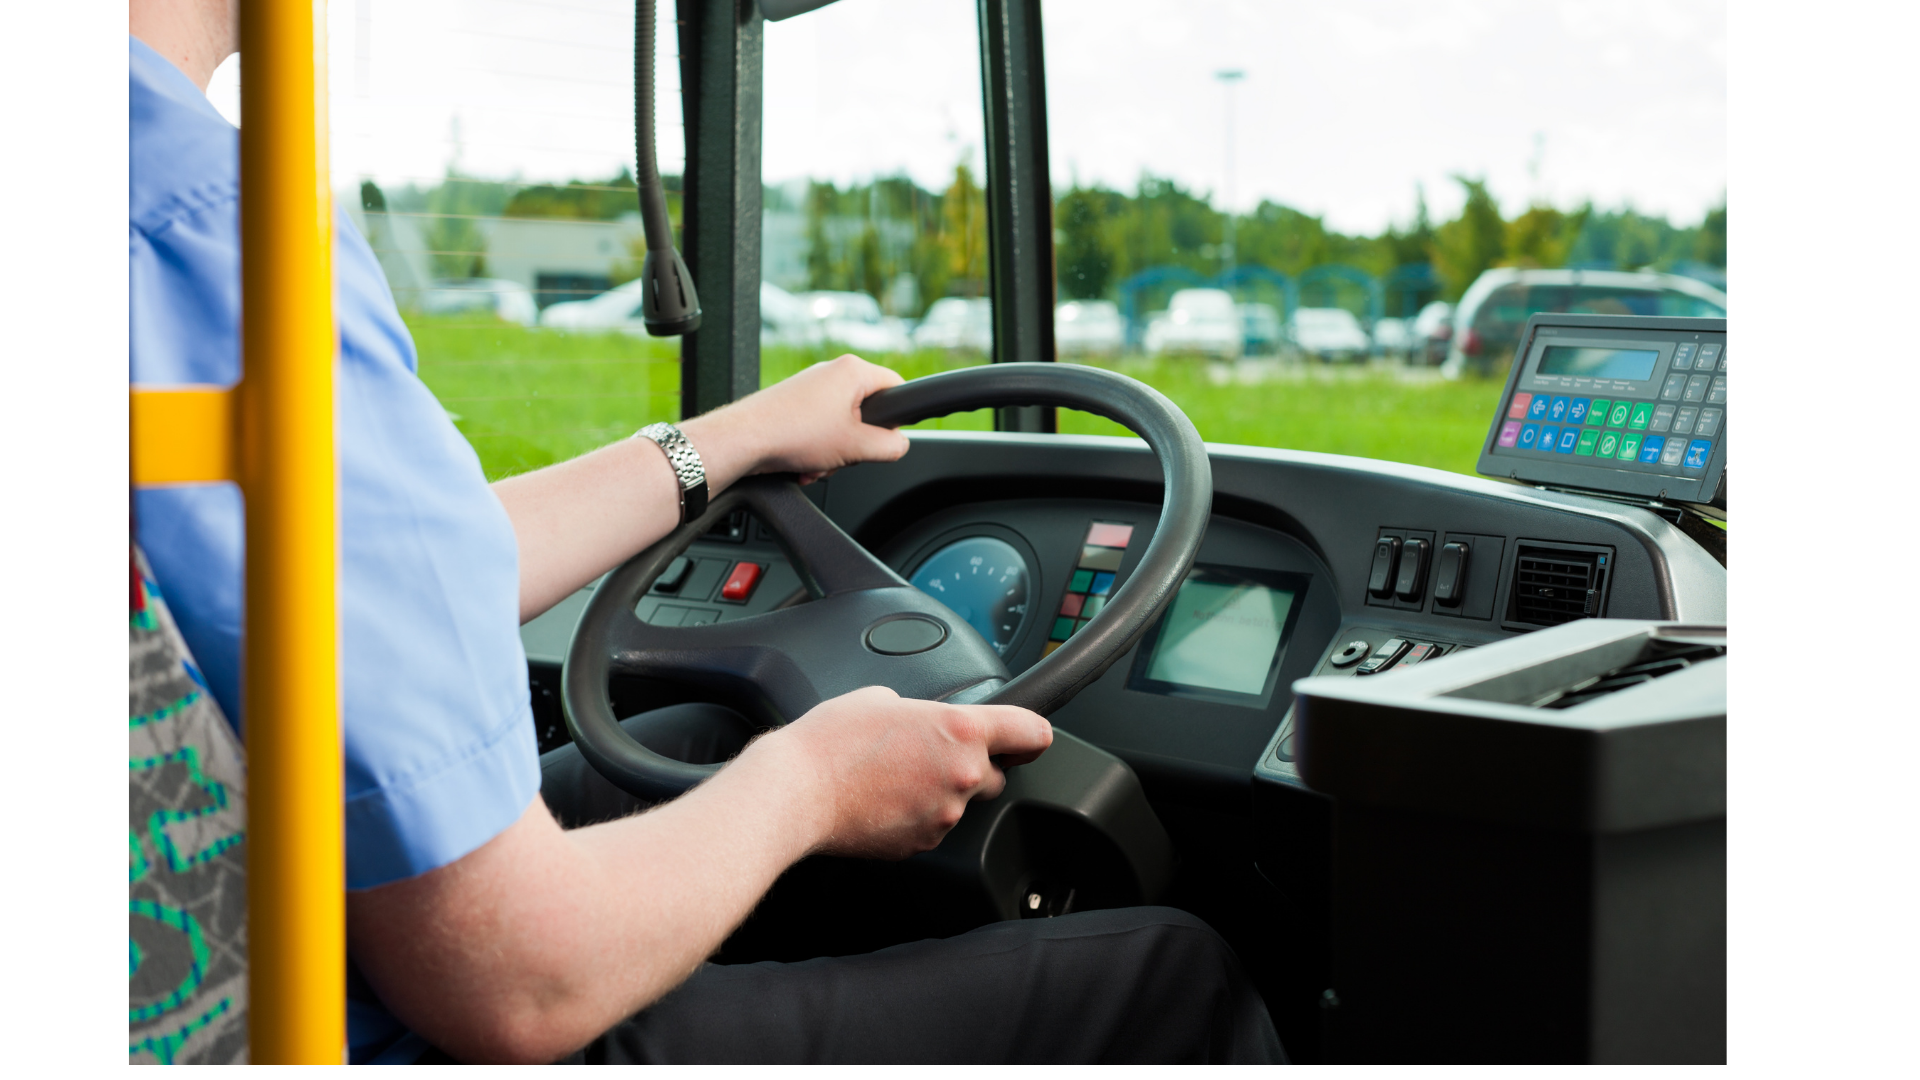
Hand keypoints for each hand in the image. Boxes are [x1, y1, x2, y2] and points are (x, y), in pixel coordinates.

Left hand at [682, 354, 908, 485]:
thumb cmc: (792, 433)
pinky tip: (803, 464)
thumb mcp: (856, 447)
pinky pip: (819, 429)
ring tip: (817, 463)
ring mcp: (811, 387)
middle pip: (867, 412)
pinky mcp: (794, 404)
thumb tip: (899, 445)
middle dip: (857, 444)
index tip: (887, 439)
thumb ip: (890, 446)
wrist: (743, 440)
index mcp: (852, 371)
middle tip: (844, 455)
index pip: (896, 387)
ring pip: (842, 426)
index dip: (897, 418)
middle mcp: (831, 372)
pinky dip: (815, 450)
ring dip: (834, 453)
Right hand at [754, 686, 1053, 859]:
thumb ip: (919, 711)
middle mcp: (963, 775)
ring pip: (959, 802)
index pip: (1031, 732)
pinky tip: (882, 800)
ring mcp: (944, 814)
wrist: (795, 792)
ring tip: (892, 777)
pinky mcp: (921, 843)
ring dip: (938, 791)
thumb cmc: (830, 741)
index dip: (1032, 734)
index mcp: (962, 731)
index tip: (1029, 739)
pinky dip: (915, 814)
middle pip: (994, 775)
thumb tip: (920, 722)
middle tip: (927, 755)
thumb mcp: (879, 698)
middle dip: (970, 765)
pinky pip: (931, 825)